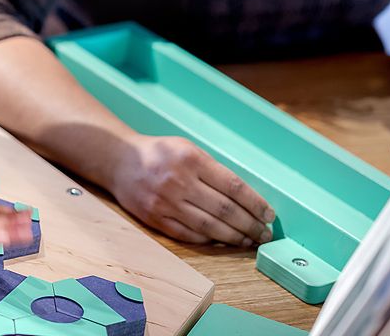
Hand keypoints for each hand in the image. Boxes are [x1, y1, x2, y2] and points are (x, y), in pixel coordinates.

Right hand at [107, 134, 274, 245]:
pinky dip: (210, 240)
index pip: (233, 186)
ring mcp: (166, 203)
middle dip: (250, 225)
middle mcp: (179, 182)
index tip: (269, 215)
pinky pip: (190, 235)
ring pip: (210, 227)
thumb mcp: (187, 148)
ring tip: (249, 240)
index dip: (255, 204)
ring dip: (234, 237)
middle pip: (225, 210)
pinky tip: (223, 241)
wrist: (119, 161)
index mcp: (191, 159)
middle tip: (264, 234)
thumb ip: (213, 169)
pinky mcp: (156, 219)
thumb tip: (246, 198)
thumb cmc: (159, 153)